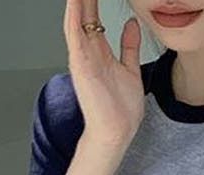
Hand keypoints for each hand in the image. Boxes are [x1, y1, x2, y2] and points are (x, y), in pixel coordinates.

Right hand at [65, 0, 144, 149]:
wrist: (116, 133)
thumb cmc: (121, 110)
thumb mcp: (131, 70)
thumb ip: (129, 47)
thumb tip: (131, 24)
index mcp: (100, 52)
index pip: (94, 16)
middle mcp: (89, 52)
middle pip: (83, 13)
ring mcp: (83, 57)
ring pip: (76, 19)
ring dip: (76, 2)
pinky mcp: (80, 65)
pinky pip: (74, 36)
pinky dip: (72, 16)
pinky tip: (73, 2)